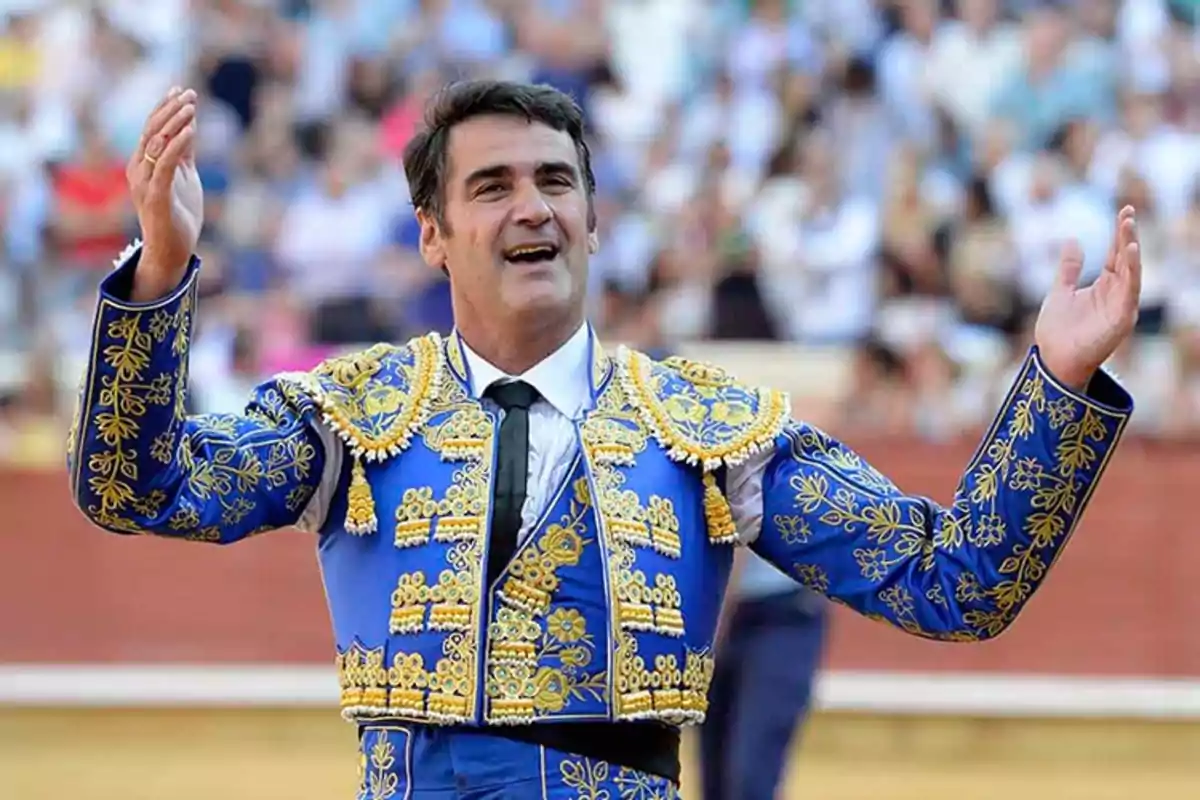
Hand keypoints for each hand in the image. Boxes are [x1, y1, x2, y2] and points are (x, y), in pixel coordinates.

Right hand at [126, 87, 202, 297]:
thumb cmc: (178, 214)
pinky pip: (165, 165)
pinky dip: (177, 145)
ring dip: (175, 122)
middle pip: (151, 131)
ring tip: (191, 105)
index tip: (181, 90)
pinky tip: (191, 129)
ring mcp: (144, 183)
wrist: (173, 250)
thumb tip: (190, 124)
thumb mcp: (184, 177)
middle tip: (189, 93)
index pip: (151, 128)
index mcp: (143, 164)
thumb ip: (184, 153)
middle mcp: (138, 170)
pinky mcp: (156, 196)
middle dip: (170, 109)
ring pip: (157, 144)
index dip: (165, 107)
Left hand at [1034, 205, 1141, 390]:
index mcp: (1103, 286)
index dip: (1119, 233)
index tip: (1124, 211)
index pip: (1115, 254)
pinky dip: (1132, 270)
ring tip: (1128, 226)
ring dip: (1131, 248)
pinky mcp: (1121, 317)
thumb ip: (1069, 268)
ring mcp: (1121, 305)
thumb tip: (1073, 240)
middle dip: (1127, 235)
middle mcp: (1116, 293)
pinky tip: (1129, 251)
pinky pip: (1130, 289)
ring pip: (1131, 271)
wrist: (1053, 360)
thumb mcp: (1060, 291)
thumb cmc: (1057, 331)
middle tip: (1128, 212)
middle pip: (1125, 259)